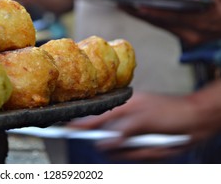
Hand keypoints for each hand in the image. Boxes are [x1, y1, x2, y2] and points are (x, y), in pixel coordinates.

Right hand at [67, 85, 220, 160]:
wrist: (197, 122)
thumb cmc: (172, 113)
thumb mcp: (145, 120)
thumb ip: (122, 131)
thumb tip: (104, 144)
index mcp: (122, 107)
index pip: (95, 117)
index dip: (80, 124)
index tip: (65, 130)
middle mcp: (125, 120)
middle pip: (109, 140)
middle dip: (124, 148)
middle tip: (138, 144)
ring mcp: (133, 132)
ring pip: (123, 151)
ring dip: (138, 152)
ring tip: (154, 143)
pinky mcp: (141, 143)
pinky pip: (135, 155)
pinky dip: (146, 154)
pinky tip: (157, 146)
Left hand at [120, 0, 220, 47]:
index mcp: (199, 24)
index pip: (171, 18)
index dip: (154, 13)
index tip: (137, 8)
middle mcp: (190, 34)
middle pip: (160, 24)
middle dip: (140, 15)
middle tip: (121, 5)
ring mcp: (187, 37)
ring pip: (160, 26)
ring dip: (143, 17)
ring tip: (125, 7)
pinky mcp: (185, 36)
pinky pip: (165, 27)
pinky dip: (153, 19)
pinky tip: (140, 12)